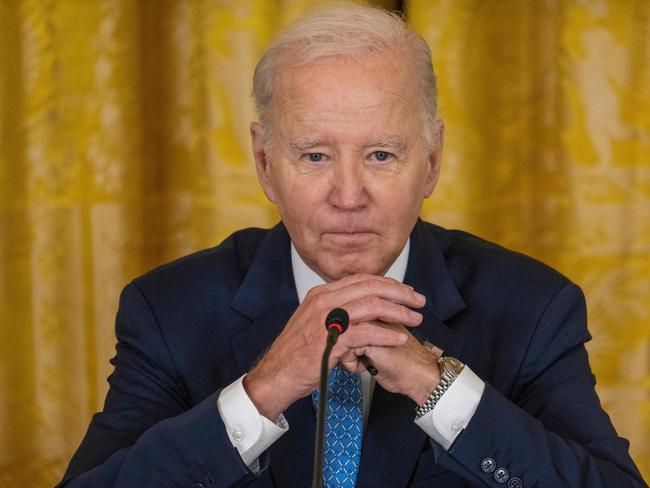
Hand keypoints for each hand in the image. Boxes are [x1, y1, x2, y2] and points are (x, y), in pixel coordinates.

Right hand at [243, 274, 425, 419]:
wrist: (276, 375)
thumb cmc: (296, 354)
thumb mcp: (316, 323)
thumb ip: (337, 313)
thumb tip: (362, 310)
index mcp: (321, 295)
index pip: (362, 279)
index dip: (387, 284)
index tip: (405, 292)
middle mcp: (324, 301)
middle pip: (370, 287)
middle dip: (399, 293)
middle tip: (418, 301)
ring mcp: (326, 320)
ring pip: (371, 305)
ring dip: (398, 311)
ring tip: (414, 318)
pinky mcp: (330, 341)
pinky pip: (365, 332)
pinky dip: (385, 334)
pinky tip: (398, 338)